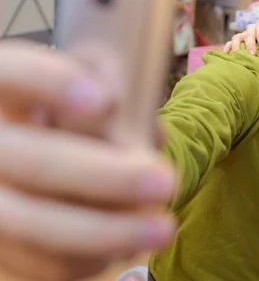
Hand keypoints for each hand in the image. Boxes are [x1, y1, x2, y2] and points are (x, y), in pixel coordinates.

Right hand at [0, 40, 176, 279]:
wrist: (34, 149)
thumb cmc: (70, 116)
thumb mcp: (88, 92)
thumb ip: (115, 100)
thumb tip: (151, 138)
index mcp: (3, 90)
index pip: (13, 73)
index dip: (50, 83)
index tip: (105, 101)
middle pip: (32, 161)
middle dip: (106, 177)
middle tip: (165, 182)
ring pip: (28, 222)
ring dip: (104, 231)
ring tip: (161, 228)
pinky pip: (31, 262)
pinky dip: (82, 260)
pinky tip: (125, 246)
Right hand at [223, 19, 258, 56]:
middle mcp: (251, 28)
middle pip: (248, 34)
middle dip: (250, 45)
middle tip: (253, 55)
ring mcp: (243, 34)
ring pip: (236, 37)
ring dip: (237, 46)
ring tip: (238, 56)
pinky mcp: (238, 41)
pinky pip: (229, 43)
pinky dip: (227, 49)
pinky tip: (228, 56)